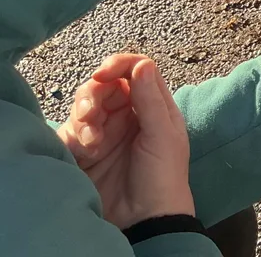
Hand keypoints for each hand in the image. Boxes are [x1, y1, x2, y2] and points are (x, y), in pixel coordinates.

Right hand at [58, 55, 193, 230]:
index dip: (119, 65)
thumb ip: (151, 99)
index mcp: (153, 104)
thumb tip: (143, 64)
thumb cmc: (164, 177)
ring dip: (83, 117)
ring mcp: (106, 131)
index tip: (104, 73)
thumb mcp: (163, 135)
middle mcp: (128, 113)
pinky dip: (76, 136)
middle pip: (104, 85)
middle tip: (90, 113)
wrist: (144, 220)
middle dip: (93, 94)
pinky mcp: (86, 150)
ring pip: (85, 105)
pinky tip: (88, 152)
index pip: (135, 70)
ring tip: (92, 142)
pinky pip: (72, 131)